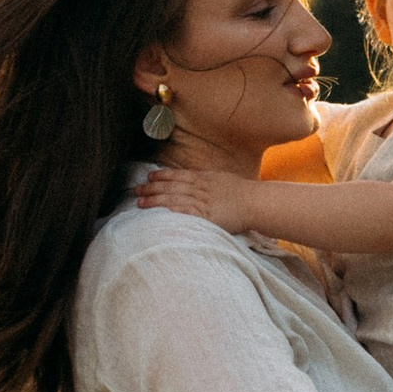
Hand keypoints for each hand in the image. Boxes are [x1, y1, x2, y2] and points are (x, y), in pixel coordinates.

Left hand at [135, 164, 258, 233]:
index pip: (178, 175)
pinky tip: (159, 213)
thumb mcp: (221, 180)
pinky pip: (186, 212)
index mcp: (204, 178)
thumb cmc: (242, 192)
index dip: (162, 175)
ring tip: (140, 202)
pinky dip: (172, 211)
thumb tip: (195, 180)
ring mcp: (203, 201)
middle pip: (171, 186)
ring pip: (174, 198)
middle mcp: (200, 188)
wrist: (256, 202)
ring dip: (156, 200)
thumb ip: (206, 180)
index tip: (149, 176)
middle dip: (152, 188)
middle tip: (136, 190)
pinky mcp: (207, 216)